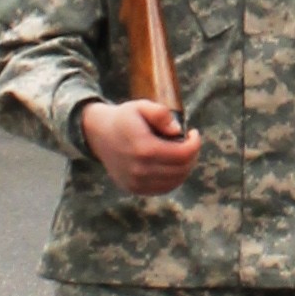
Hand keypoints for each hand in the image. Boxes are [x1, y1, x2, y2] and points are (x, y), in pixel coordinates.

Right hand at [81, 97, 200, 193]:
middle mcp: (140, 169)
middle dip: (192, 155)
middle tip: (190, 143)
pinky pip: (162, 189)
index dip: (195, 144)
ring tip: (182, 153)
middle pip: (181, 169)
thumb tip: (178, 131)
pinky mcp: (133, 189)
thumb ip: (161, 114)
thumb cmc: (124, 118)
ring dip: (184, 168)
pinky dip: (173, 179)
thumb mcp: (141, 106)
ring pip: (174, 182)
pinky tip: (173, 165)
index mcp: (144, 148)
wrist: (98, 134)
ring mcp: (136, 182)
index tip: (194, 133)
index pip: (182, 154)